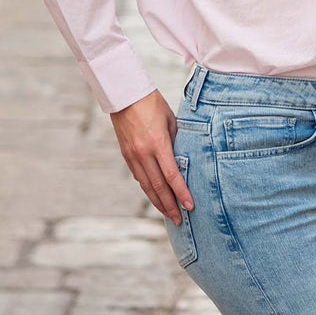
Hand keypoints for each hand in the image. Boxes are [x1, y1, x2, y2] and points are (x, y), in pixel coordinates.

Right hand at [110, 89, 194, 224]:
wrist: (125, 94)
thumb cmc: (152, 103)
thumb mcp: (171, 120)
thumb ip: (177, 141)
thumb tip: (185, 160)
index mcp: (157, 143)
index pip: (172, 175)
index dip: (182, 193)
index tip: (190, 206)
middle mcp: (143, 153)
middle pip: (158, 187)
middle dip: (170, 206)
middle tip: (180, 220)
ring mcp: (132, 155)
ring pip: (146, 186)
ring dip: (158, 202)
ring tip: (168, 214)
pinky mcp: (126, 154)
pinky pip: (138, 177)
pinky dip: (148, 190)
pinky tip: (155, 197)